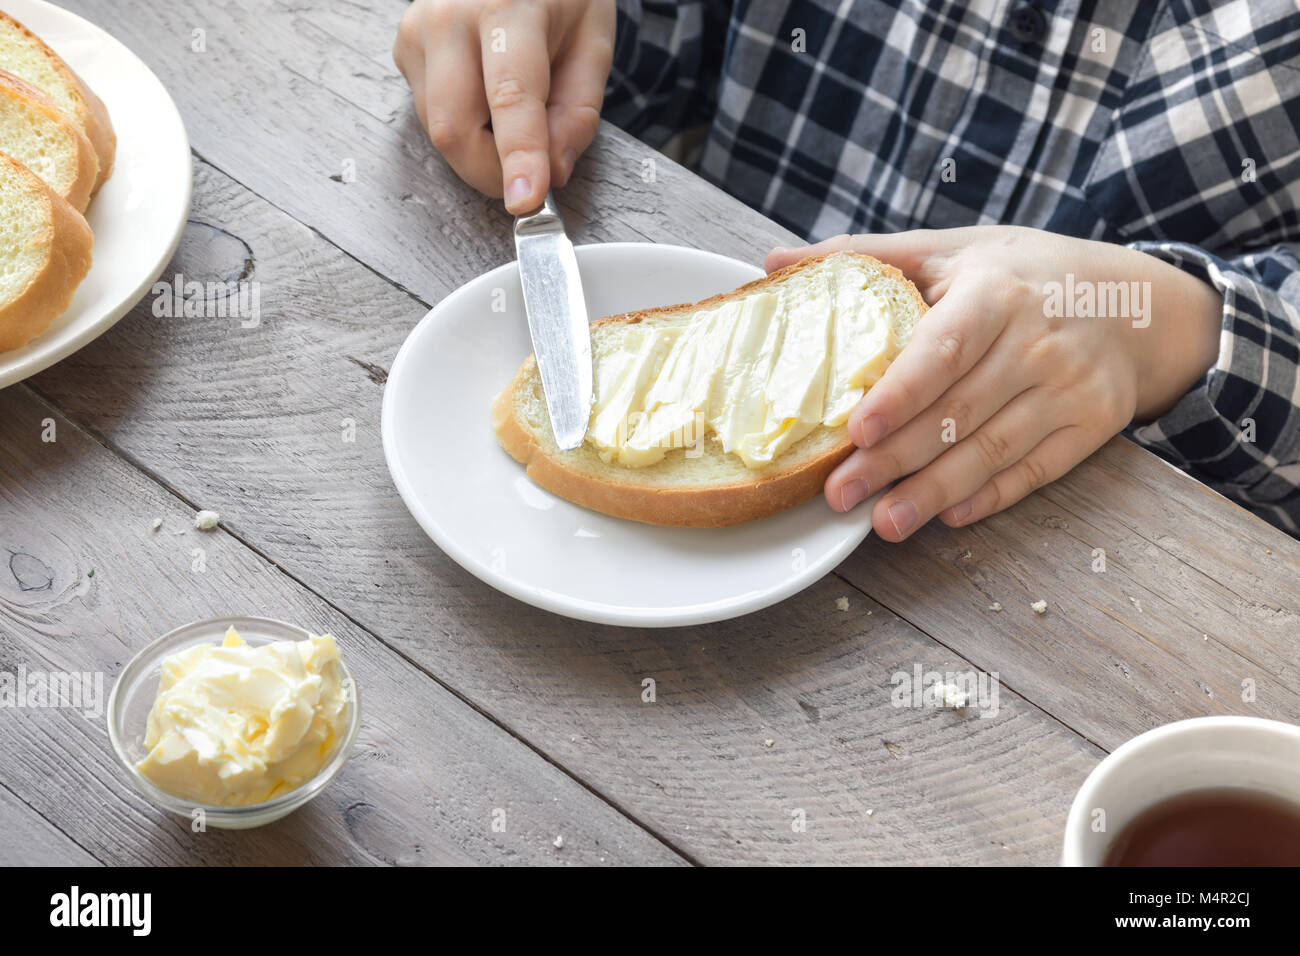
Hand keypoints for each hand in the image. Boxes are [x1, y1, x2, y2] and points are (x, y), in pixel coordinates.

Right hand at [393, 0, 614, 212]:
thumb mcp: (593, 43)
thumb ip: (578, 112)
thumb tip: (553, 171)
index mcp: (506, 6)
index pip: (510, 97)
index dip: (518, 157)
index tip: (524, 200)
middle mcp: (450, 17)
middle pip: (455, 128)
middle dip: (492, 173)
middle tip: (528, 180)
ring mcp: (418, 32)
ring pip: (439, 131)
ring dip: (481, 151)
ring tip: (514, 120)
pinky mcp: (404, 50)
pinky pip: (430, 117)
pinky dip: (465, 129)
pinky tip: (486, 100)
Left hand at [767, 226, 1223, 540]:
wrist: (1135, 300)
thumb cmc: (1022, 273)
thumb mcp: (951, 249)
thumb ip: (866, 257)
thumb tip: (772, 263)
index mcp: (996, 292)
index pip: (944, 348)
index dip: (902, 393)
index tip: (857, 429)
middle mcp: (1038, 341)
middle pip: (959, 411)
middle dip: (896, 460)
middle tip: (839, 496)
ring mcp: (1069, 388)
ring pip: (994, 449)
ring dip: (935, 491)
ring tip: (883, 524)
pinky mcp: (1092, 425)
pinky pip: (1035, 469)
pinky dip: (989, 496)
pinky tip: (946, 516)